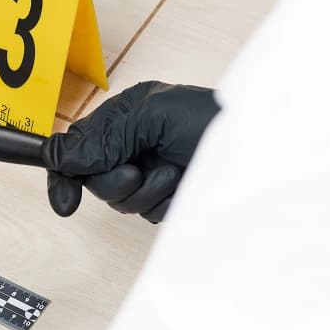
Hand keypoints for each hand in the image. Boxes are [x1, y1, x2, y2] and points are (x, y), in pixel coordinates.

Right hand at [41, 81, 218, 222]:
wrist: (266, 152)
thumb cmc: (216, 119)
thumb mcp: (154, 117)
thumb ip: (105, 137)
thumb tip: (62, 157)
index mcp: (125, 117)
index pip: (79, 146)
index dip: (65, 171)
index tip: (64, 200)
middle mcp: (134, 144)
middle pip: (94, 178)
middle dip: (113, 180)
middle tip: (135, 173)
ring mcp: (150, 171)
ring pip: (120, 200)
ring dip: (143, 192)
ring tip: (172, 174)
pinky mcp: (168, 197)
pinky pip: (146, 212)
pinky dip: (162, 203)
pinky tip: (182, 186)